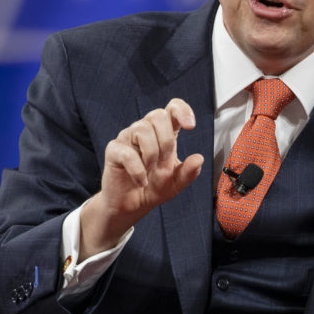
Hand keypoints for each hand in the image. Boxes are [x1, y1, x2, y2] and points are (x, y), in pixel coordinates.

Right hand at [80, 98, 202, 258]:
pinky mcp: (114, 150)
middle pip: (158, 115)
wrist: (131, 206)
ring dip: (152, 154)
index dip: (182, 110)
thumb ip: (189, 172)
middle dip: (167, 140)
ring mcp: (128, 138)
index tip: (190, 126)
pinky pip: (127, 153)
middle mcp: (145, 130)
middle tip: (165, 161)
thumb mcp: (176, 183)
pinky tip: (141, 181)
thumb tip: (199, 159)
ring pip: (142, 130)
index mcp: (163, 132)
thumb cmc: (153, 187)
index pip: (173, 108)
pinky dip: (138, 170)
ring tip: (151, 171)